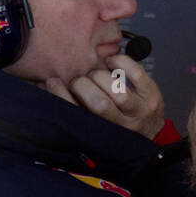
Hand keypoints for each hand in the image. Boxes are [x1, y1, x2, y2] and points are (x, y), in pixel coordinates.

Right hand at [41, 53, 164, 138]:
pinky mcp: (151, 94)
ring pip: (116, 89)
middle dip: (82, 85)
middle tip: (80, 81)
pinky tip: (112, 63)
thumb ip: (72, 106)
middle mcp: (121, 125)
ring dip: (100, 76)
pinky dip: (120, 62)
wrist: (149, 135)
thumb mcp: (93, 125)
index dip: (61, 96)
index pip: (78, 116)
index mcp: (102, 133)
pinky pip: (134, 72)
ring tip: (96, 75)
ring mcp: (139, 110)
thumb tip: (44, 85)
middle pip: (98, 103)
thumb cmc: (115, 128)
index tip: (51, 82)